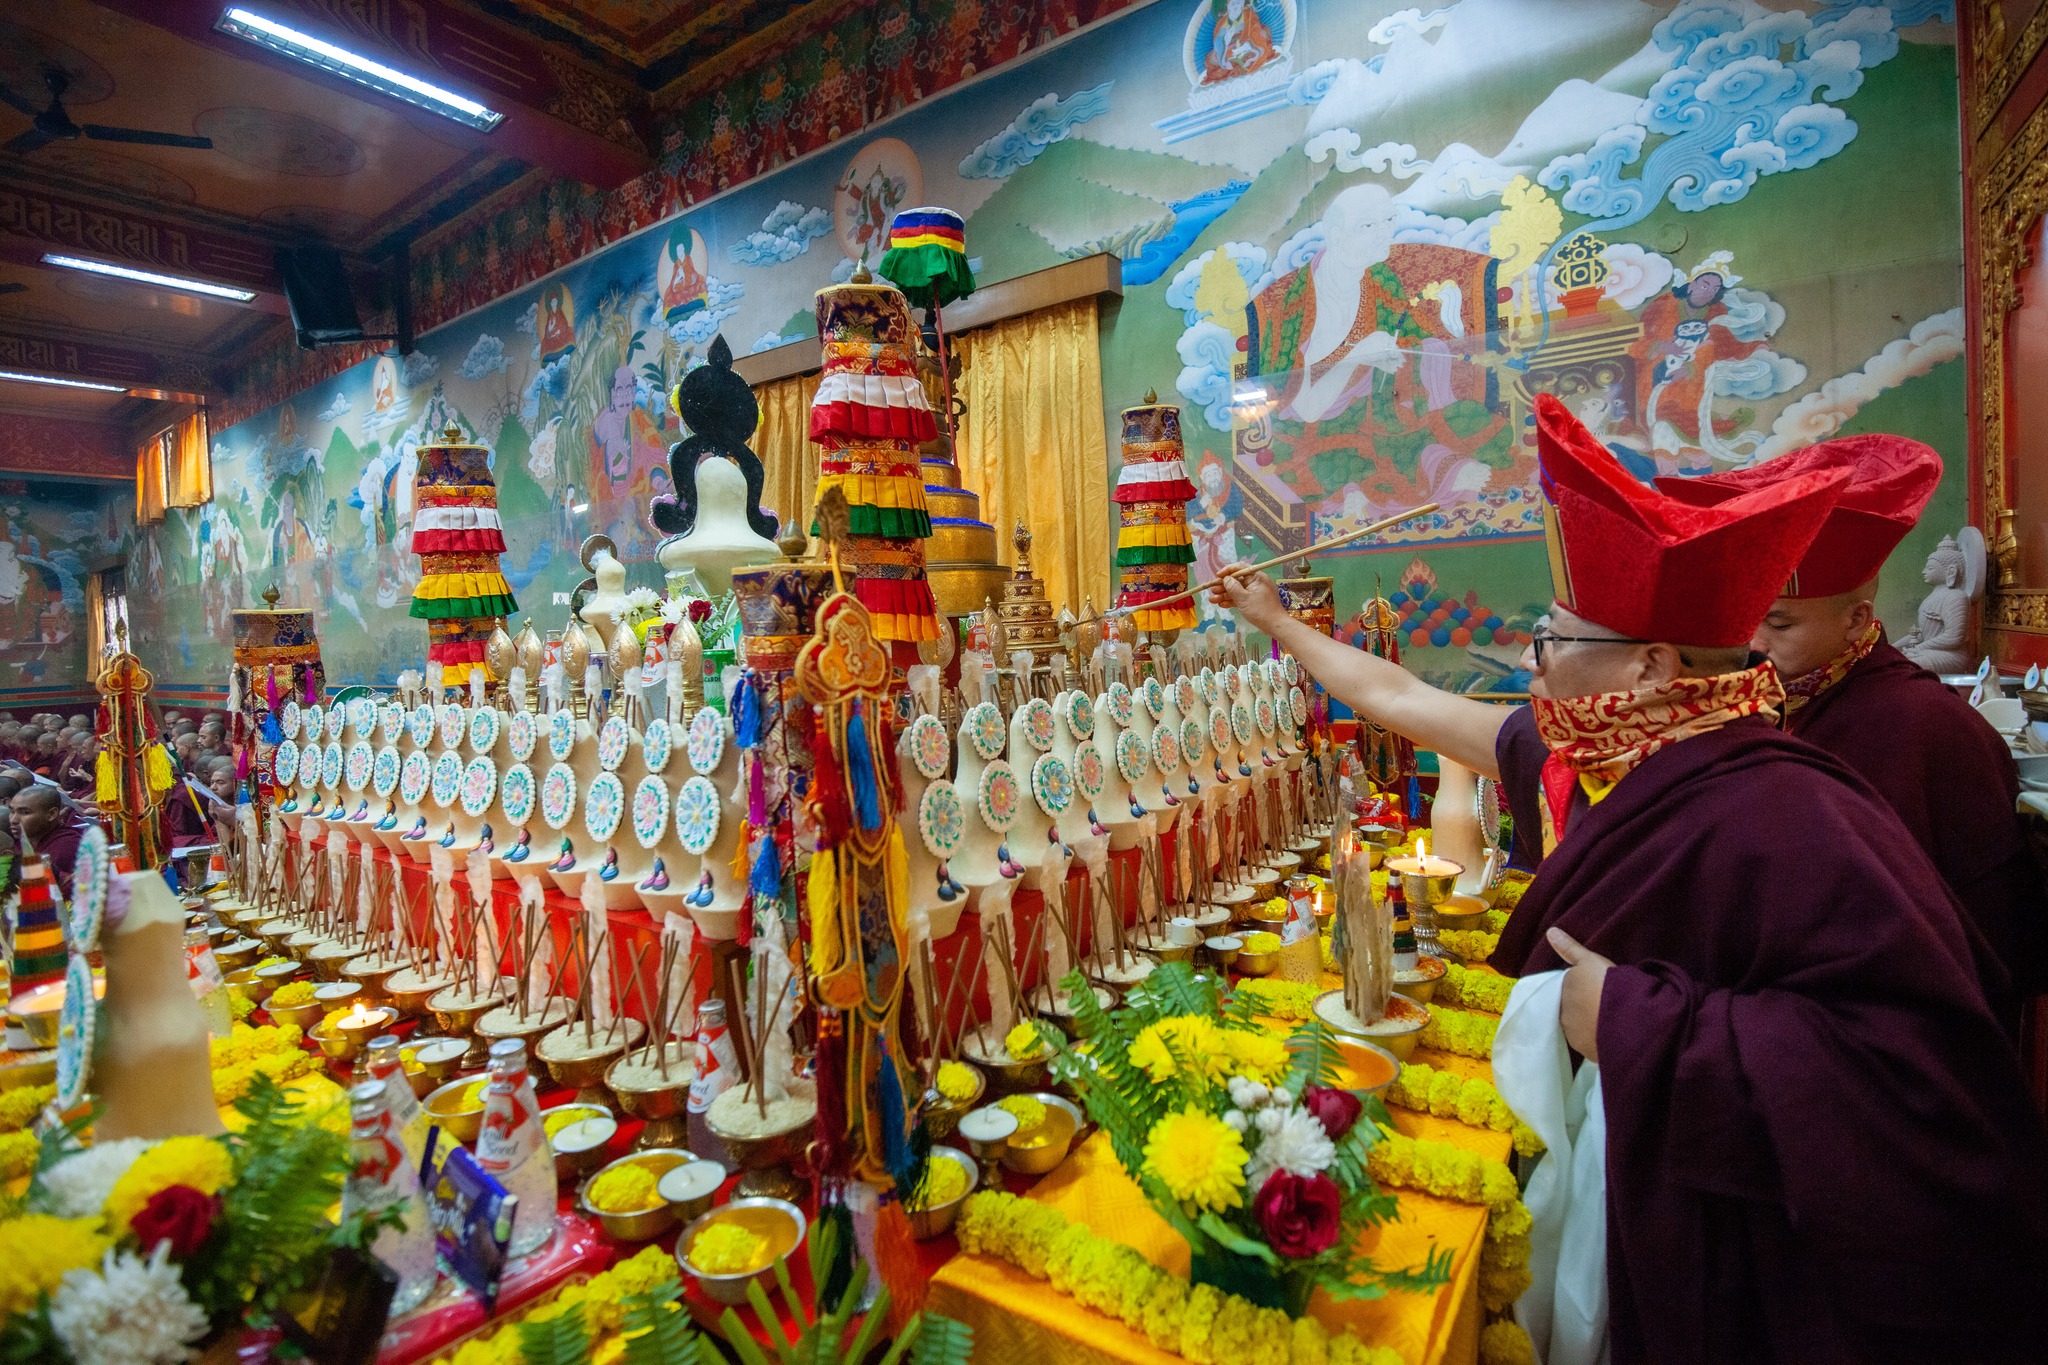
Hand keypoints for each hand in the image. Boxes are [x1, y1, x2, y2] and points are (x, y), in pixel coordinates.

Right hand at [1210, 564, 1285, 631]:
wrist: (1275, 626)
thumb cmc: (1260, 610)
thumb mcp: (1244, 598)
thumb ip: (1233, 587)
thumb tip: (1226, 579)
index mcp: (1257, 577)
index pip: (1240, 568)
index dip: (1228, 571)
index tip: (1217, 576)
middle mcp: (1256, 582)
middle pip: (1237, 580)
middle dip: (1223, 586)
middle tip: (1212, 591)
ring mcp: (1255, 592)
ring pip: (1237, 590)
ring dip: (1225, 595)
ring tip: (1212, 600)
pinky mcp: (1254, 601)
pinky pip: (1241, 598)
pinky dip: (1232, 601)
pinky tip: (1221, 605)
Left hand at [1547, 927, 1612, 1062]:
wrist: (1625, 1018)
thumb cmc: (1607, 984)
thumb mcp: (1590, 961)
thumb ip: (1570, 949)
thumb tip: (1550, 932)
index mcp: (1563, 992)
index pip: (1565, 991)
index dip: (1579, 989)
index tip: (1592, 988)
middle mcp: (1563, 1016)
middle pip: (1570, 1010)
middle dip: (1582, 1009)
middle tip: (1602, 1006)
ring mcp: (1574, 1036)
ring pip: (1580, 1028)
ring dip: (1589, 1025)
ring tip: (1608, 1022)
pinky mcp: (1587, 1052)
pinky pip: (1590, 1044)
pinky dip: (1597, 1040)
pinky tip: (1611, 1036)